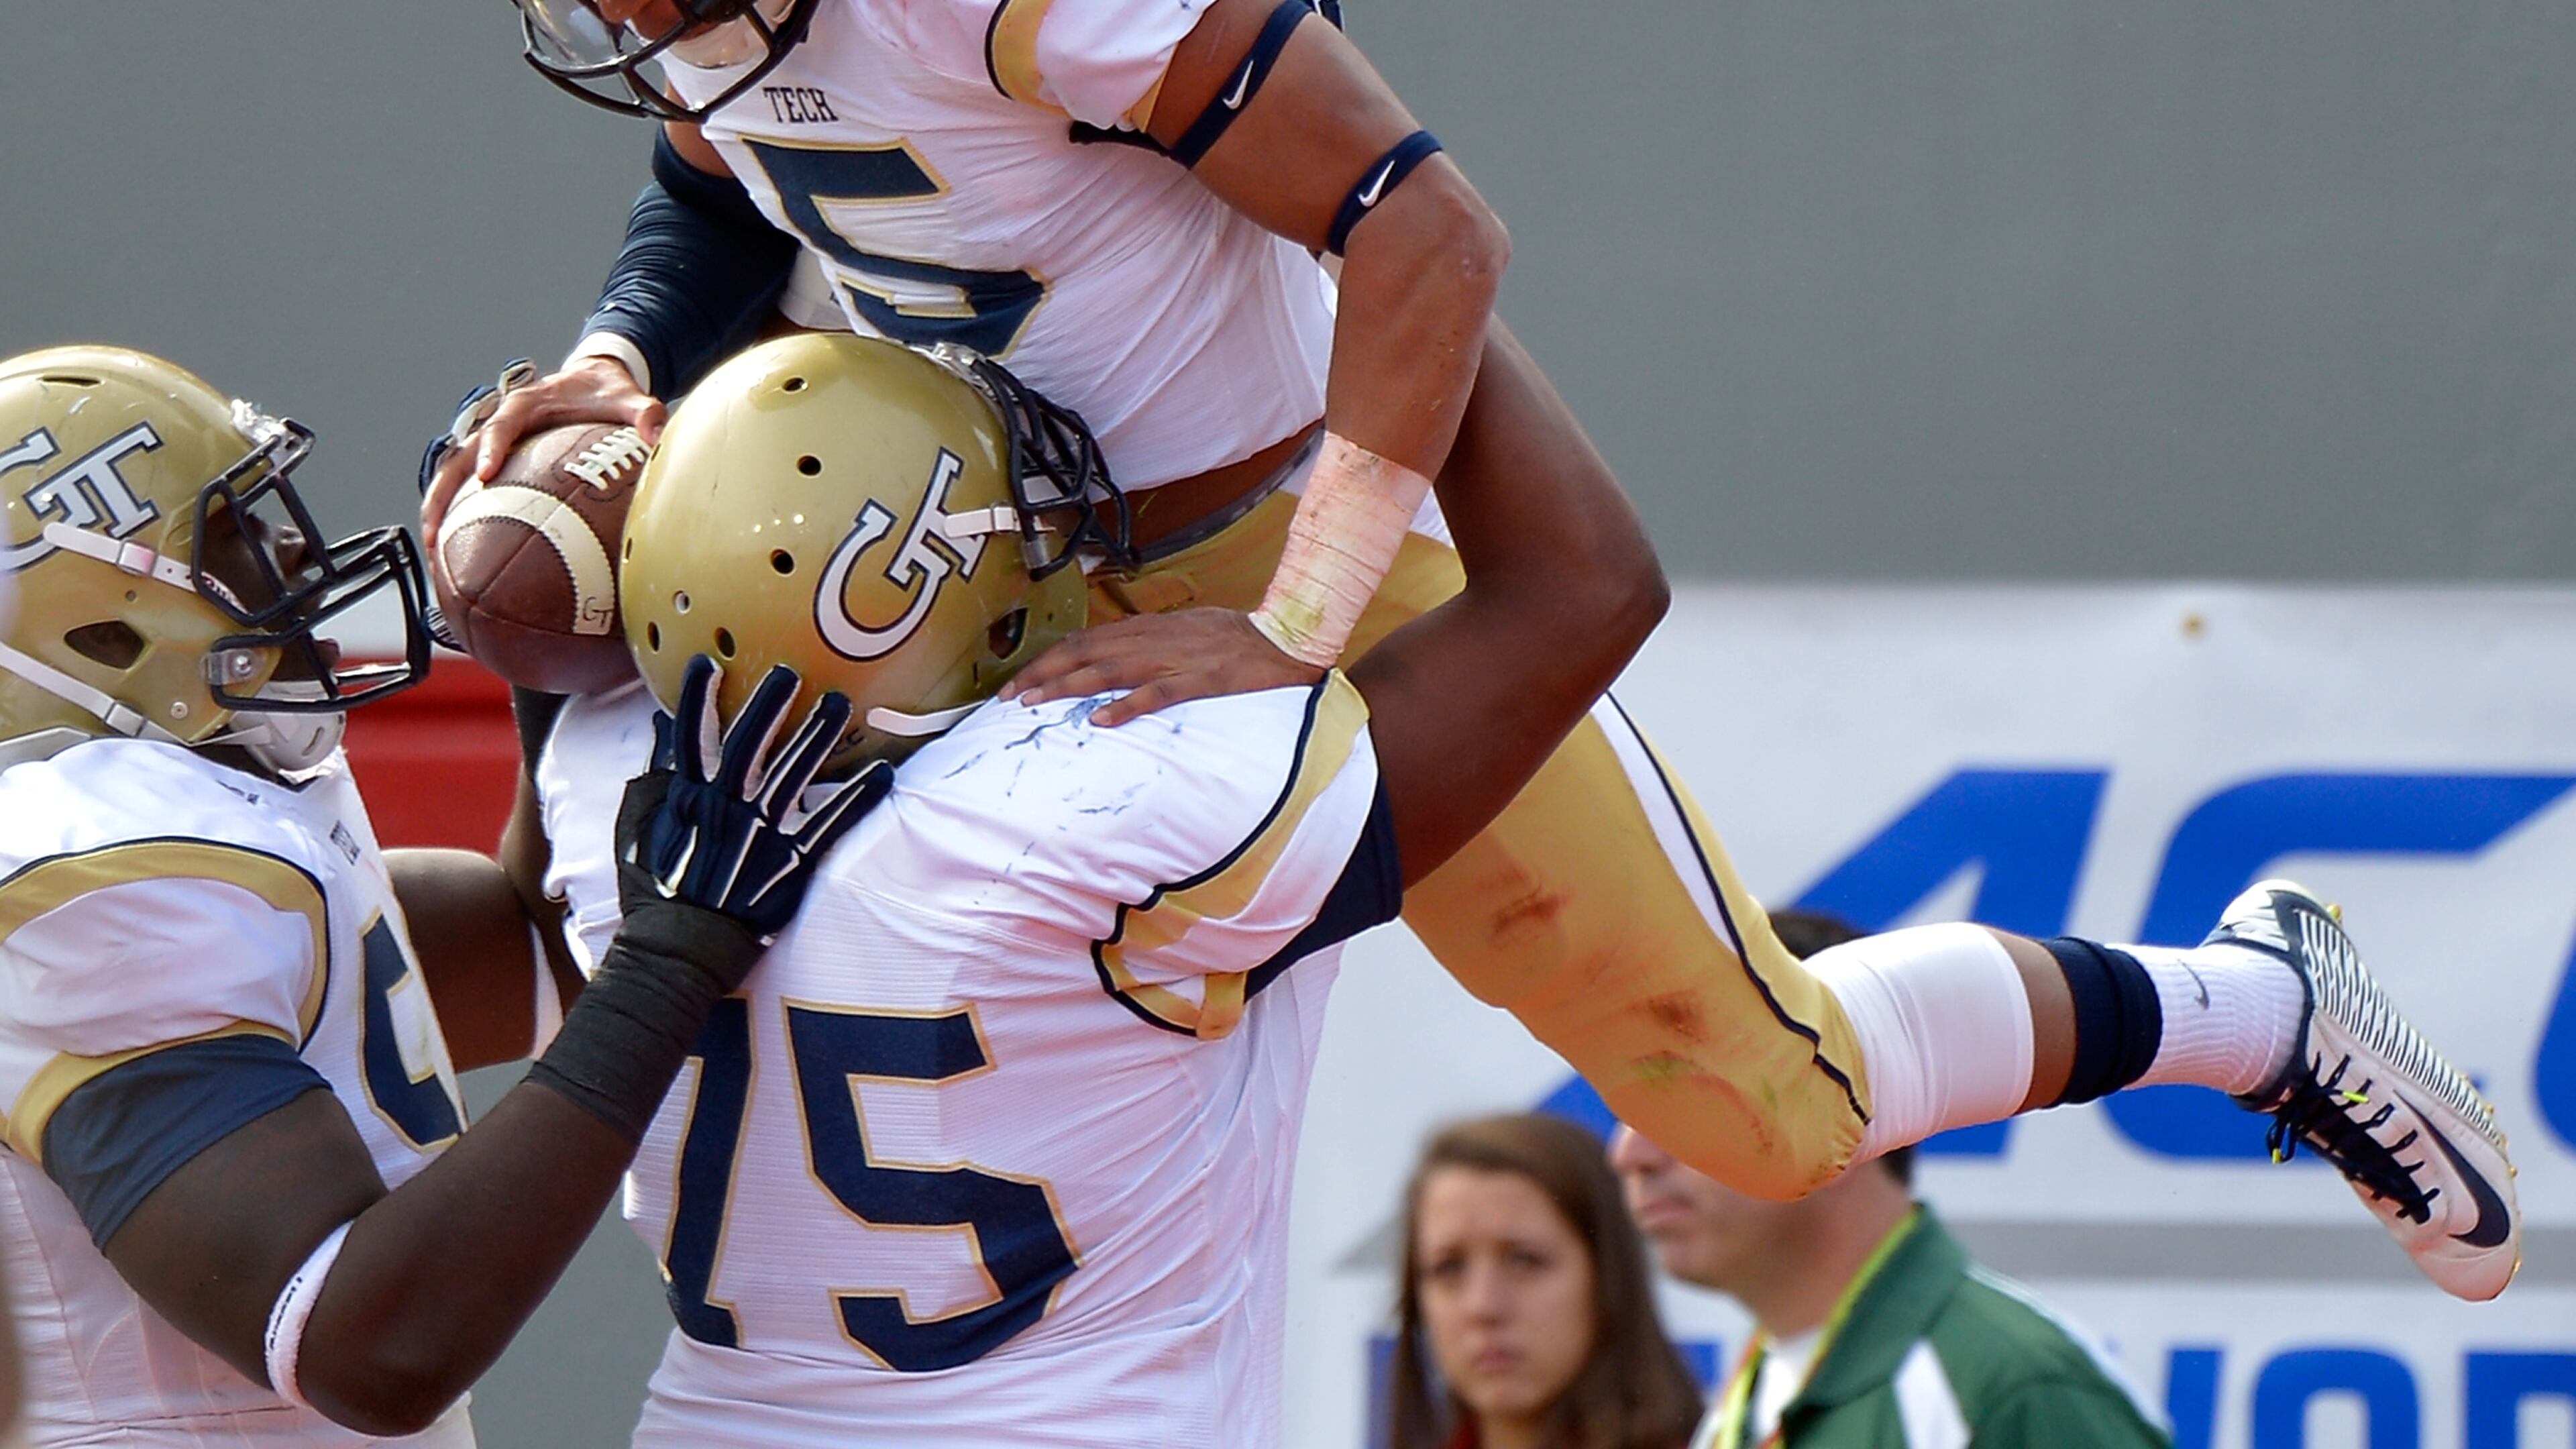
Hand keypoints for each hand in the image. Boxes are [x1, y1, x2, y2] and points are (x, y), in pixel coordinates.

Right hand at [419, 356, 663, 558]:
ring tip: (432, 549)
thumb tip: (657, 432)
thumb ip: (644, 413)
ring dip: (440, 509)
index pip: (503, 425)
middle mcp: (501, 422)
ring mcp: (494, 442)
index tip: (487, 476)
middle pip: (459, 456)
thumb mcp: (627, 397)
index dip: (492, 448)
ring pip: (454, 475)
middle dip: (444, 492)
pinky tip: (457, 549)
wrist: (592, 379)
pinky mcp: (497, 459)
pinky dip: (460, 514)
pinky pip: (470, 487)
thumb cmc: (605, 392)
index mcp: (527, 404)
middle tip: (434, 529)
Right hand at [618, 656, 887, 948]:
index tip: (708, 663)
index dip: (698, 700)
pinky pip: (829, 825)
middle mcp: (725, 811)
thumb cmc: (657, 890)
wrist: (681, 949)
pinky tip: (884, 773)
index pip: (691, 740)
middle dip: (767, 706)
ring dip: (816, 737)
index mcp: (688, 801)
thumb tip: (661, 732)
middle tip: (788, 671)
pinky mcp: (792, 864)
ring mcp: (760, 837)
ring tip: (838, 702)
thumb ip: (654, 782)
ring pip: (791, 776)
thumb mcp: (639, 834)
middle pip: (748, 747)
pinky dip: (857, 799)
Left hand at [1005, 608, 1326, 725]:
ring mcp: (1174, 659)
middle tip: (1008, 697)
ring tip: (1034, 703)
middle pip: (1085, 653)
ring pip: (1108, 670)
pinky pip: (1156, 693)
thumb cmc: (1236, 637)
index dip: (1048, 659)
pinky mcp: (1199, 680)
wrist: (1285, 636)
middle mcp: (1152, 639)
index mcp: (1148, 628)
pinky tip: (1101, 721)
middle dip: (1042, 673)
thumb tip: (1115, 655)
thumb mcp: (1185, 631)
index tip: (1018, 680)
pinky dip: (1126, 705)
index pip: (1084, 640)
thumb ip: (1150, 642)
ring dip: (1067, 686)